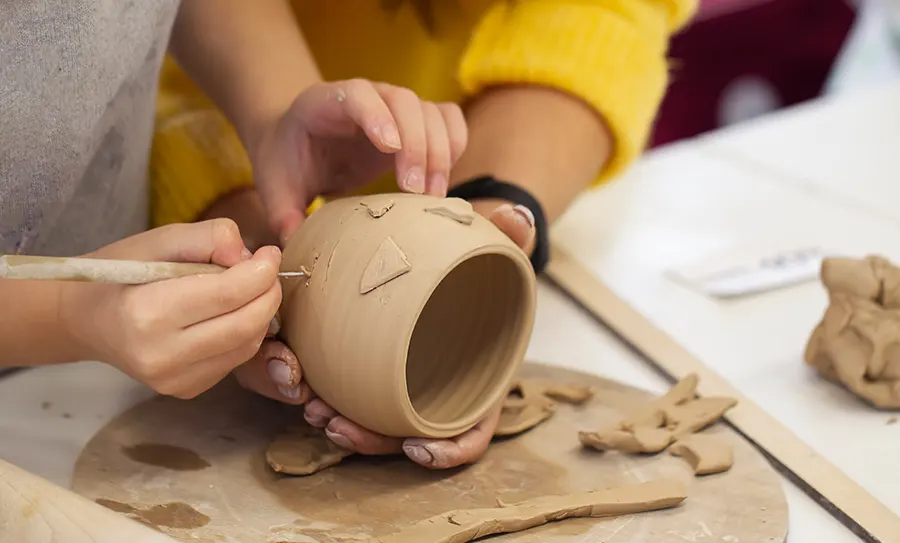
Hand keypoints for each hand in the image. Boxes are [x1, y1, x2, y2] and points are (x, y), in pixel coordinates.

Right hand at [59, 220, 282, 398]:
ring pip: (247, 345)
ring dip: (262, 313)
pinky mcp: (186, 390)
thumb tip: (251, 258)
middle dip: (269, 293)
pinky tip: (233, 313)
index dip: (262, 272)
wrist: (87, 319)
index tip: (270, 253)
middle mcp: (160, 355)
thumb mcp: (161, 239)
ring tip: (250, 287)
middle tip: (268, 270)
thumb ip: (209, 238)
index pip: (227, 295)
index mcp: (146, 314)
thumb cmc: (123, 272)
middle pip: (245, 325)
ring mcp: (173, 380)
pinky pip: (235, 360)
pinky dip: (246, 332)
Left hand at [241, 199, 536, 467]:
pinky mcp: (367, 363)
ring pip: (372, 421)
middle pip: (407, 434)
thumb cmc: (474, 264)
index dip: (448, 450)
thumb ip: (510, 235)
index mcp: (476, 378)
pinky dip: (324, 391)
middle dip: (369, 439)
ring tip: (311, 405)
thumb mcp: (494, 248)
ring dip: (339, 421)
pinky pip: (345, 390)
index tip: (416, 448)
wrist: (443, 258)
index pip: (472, 431)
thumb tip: (517, 218)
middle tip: (333, 421)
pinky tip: (298, 379)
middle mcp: (437, 390)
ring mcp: (401, 383)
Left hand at [248, 79, 467, 242]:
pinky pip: (450, 122)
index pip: (358, 95)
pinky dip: (454, 148)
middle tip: (414, 193)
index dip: (377, 116)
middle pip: (406, 103)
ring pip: (434, 113)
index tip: (390, 149)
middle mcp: (369, 95)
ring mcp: (397, 106)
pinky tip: (441, 183)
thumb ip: (282, 214)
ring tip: (431, 197)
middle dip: (417, 147)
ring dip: (440, 154)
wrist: (300, 139)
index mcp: (326, 102)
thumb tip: (295, 247)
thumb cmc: (289, 160)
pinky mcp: (417, 123)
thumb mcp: (276, 186)